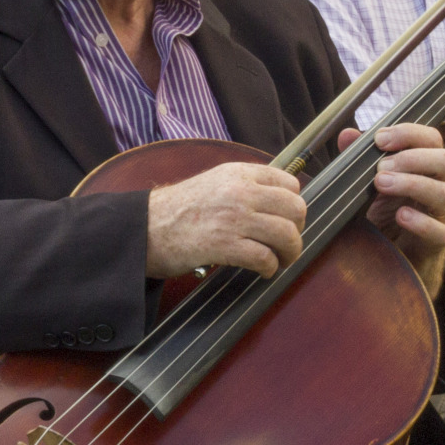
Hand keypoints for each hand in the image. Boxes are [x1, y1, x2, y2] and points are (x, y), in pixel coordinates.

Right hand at [146, 162, 305, 278]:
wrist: (146, 227)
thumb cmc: (179, 209)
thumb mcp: (215, 181)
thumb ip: (245, 185)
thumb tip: (277, 203)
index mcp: (239, 172)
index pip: (290, 183)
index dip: (293, 206)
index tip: (287, 220)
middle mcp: (240, 191)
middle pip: (295, 208)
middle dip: (297, 230)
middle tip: (287, 244)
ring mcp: (234, 218)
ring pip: (286, 234)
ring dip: (289, 253)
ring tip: (280, 261)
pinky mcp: (225, 245)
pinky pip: (265, 258)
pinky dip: (269, 269)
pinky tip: (262, 271)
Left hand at [339, 123, 444, 296]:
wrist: (387, 260)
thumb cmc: (384, 215)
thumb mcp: (368, 184)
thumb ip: (360, 159)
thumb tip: (347, 134)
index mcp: (425, 168)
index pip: (431, 140)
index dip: (409, 133)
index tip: (380, 138)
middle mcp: (437, 187)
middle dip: (412, 158)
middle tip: (380, 167)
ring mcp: (440, 216)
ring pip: (444, 193)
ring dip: (412, 184)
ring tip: (381, 184)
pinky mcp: (436, 244)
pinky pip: (440, 232)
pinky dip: (421, 222)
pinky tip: (400, 216)